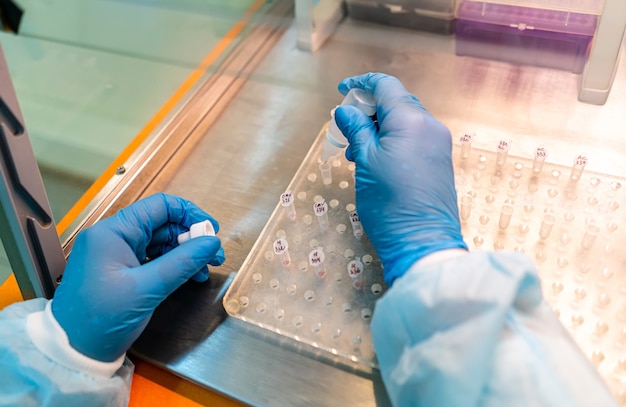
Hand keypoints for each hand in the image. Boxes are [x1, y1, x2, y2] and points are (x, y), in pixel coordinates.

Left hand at [51, 193, 224, 361]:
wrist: (72, 351)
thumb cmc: (99, 320)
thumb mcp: (147, 288)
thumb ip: (182, 262)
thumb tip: (210, 243)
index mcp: (113, 232)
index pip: (159, 206)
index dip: (189, 214)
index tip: (210, 230)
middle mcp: (114, 237)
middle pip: (162, 223)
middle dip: (191, 237)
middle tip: (213, 255)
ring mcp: (117, 254)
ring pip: (160, 241)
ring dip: (185, 253)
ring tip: (205, 269)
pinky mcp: (121, 270)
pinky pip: (153, 258)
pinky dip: (173, 265)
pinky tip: (189, 275)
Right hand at [335, 73, 466, 284]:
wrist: (422, 242)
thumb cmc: (389, 201)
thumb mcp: (365, 162)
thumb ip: (356, 130)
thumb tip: (345, 111)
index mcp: (411, 119)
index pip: (386, 85)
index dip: (361, 83)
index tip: (342, 89)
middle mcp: (430, 125)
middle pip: (397, 102)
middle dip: (368, 109)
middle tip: (346, 127)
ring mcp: (438, 144)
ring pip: (404, 122)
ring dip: (379, 127)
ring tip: (355, 151)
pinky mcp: (439, 162)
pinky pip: (413, 139)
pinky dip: (392, 141)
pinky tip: (375, 160)